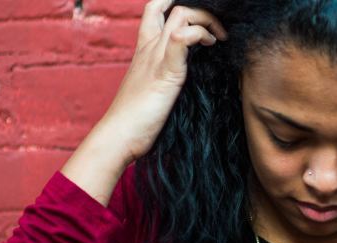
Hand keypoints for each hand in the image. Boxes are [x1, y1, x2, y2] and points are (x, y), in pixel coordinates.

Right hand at [84, 0, 228, 163]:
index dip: (174, 6)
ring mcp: (157, 57)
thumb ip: (164, 76)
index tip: (197, 22)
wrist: (119, 136)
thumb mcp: (151, 89)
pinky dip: (200, 34)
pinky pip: (182, 38)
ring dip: (206, 20)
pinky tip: (210, 45)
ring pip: (181, 15)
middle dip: (199, 11)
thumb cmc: (135, 120)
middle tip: (215, 30)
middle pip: (171, 7)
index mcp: (144, 50)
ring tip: (217, 38)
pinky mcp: (166, 71)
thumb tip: (184, 77)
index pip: (155, 11)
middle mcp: (149, 48)